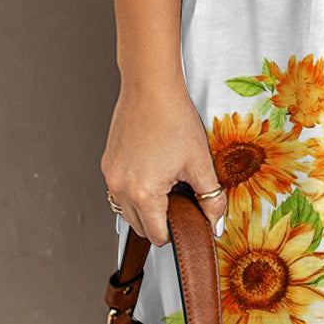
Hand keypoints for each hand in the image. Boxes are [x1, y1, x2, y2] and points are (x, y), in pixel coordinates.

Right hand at [101, 78, 227, 245]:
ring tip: (166, 182)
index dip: (176, 231)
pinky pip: (119, 190)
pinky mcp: (107, 163)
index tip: (187, 217)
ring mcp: (110, 176)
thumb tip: (216, 223)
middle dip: (160, 219)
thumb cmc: (173, 119)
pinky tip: (152, 169)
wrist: (151, 88)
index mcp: (143, 194)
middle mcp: (120, 188)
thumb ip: (211, 198)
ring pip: (126, 210)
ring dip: (145, 206)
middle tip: (179, 197)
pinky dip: (134, 190)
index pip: (157, 236)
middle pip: (140, 227)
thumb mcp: (200, 162)